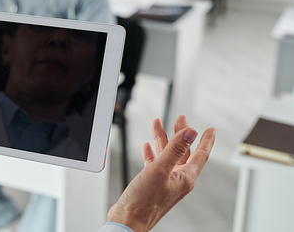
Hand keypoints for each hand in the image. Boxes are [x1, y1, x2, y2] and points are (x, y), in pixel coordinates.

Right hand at [107, 116, 215, 231]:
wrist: (128, 220)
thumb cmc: (144, 201)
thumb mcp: (160, 170)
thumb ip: (175, 149)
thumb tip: (191, 133)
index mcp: (185, 177)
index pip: (201, 155)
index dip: (206, 140)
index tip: (210, 130)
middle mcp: (178, 180)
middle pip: (183, 152)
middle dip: (181, 134)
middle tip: (180, 119)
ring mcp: (165, 182)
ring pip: (167, 156)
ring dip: (163, 140)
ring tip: (158, 124)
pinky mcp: (153, 185)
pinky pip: (156, 165)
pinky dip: (152, 153)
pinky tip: (146, 147)